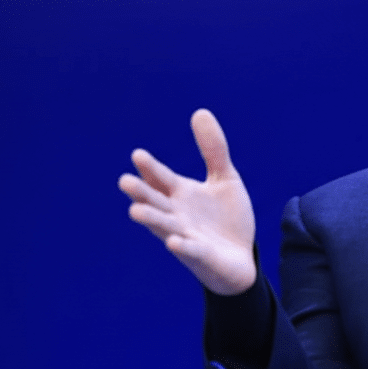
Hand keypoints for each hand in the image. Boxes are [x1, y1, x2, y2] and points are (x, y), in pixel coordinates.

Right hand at [118, 109, 256, 295]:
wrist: (243, 257)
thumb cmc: (227, 219)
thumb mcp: (225, 178)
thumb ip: (213, 149)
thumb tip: (200, 111)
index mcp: (180, 194)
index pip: (161, 178)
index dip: (151, 168)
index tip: (138, 155)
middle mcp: (177, 214)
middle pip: (155, 202)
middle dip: (141, 193)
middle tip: (124, 181)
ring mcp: (186, 236)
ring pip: (165, 227)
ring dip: (152, 220)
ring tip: (135, 212)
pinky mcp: (201, 256)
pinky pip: (190, 251)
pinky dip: (182, 246)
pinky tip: (174, 241)